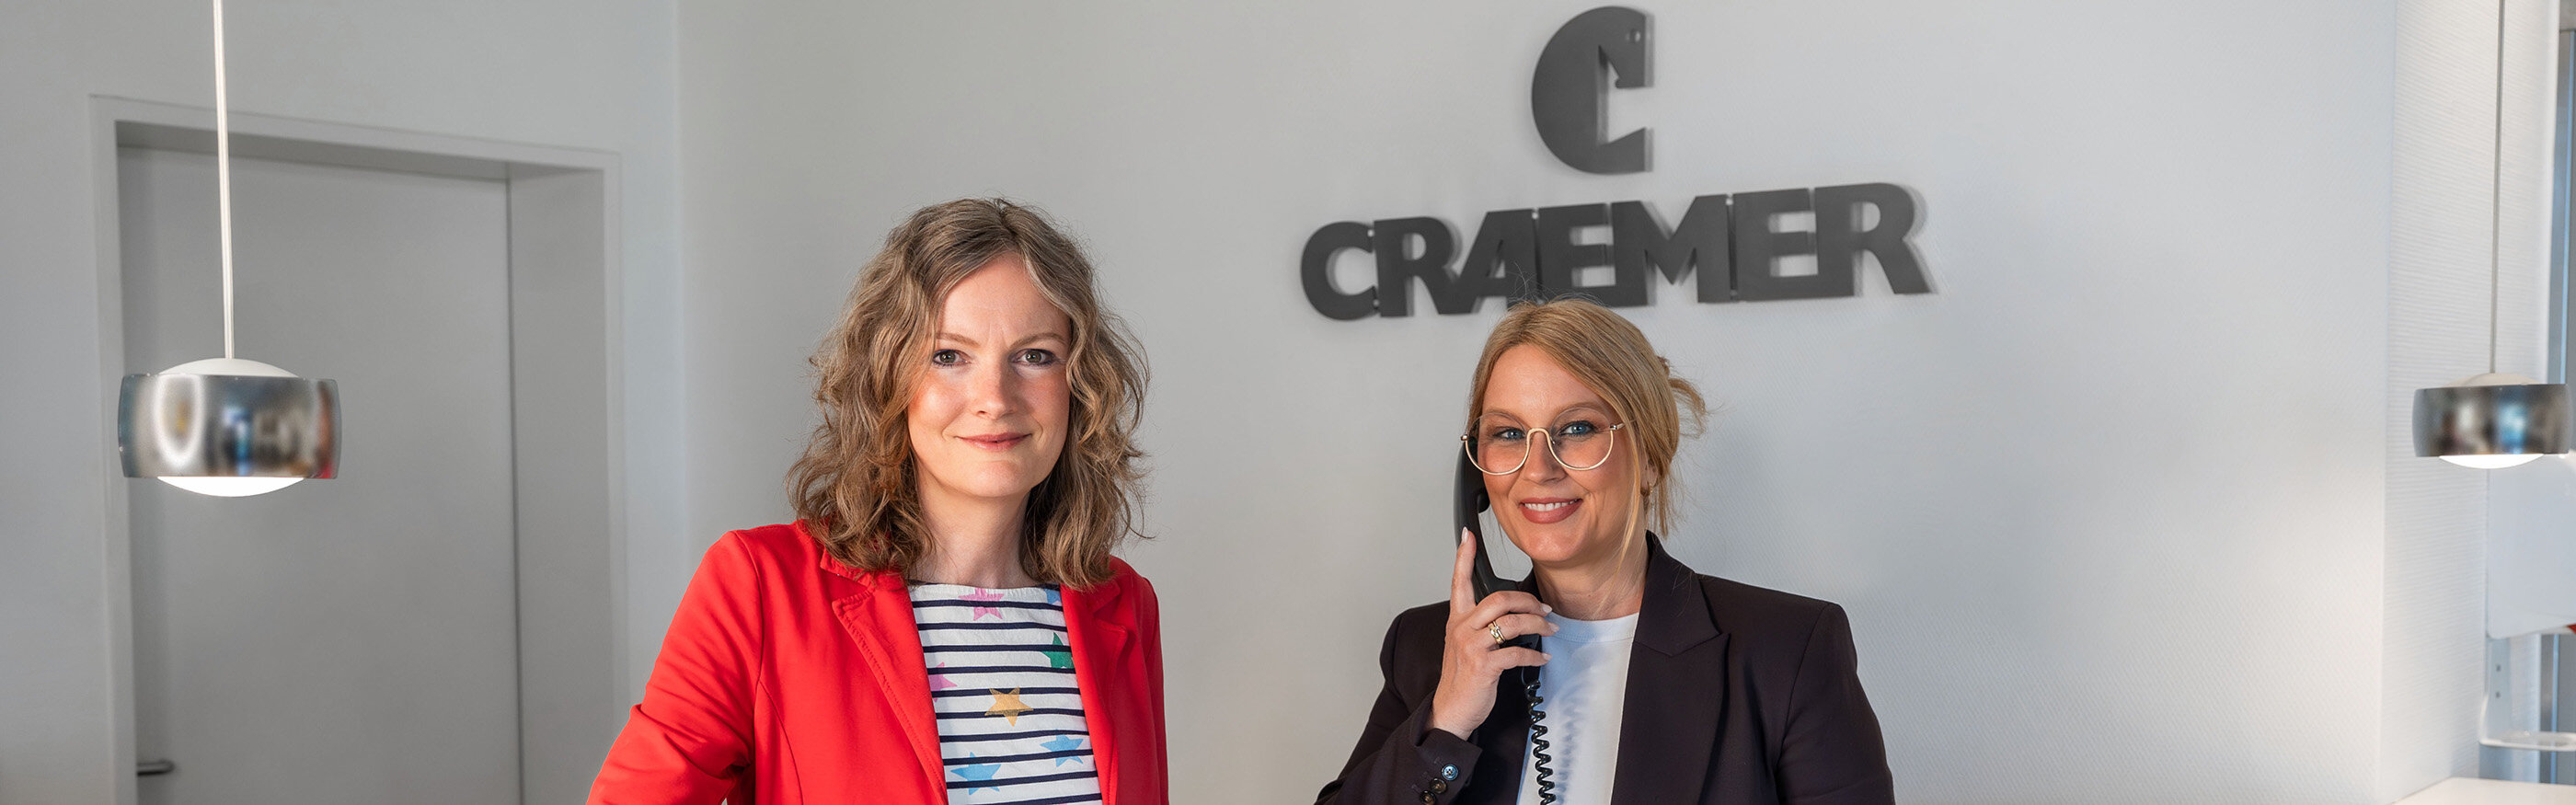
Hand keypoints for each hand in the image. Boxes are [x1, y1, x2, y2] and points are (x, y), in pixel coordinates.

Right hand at [1426, 530, 1552, 739]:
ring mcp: (1471, 646)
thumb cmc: (1461, 678)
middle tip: (1544, 608)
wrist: (1451, 710)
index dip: (1463, 556)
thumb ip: (1480, 626)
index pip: (1459, 581)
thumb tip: (1513, 614)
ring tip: (1550, 630)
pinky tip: (1542, 658)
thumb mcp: (1464, 645)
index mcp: (1457, 620)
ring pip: (1512, 622)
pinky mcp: (1483, 665)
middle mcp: (1462, 628)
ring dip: (1538, 625)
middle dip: (1528, 601)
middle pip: (1499, 598)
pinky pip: (1517, 652)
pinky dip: (1535, 655)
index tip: (1468, 535)